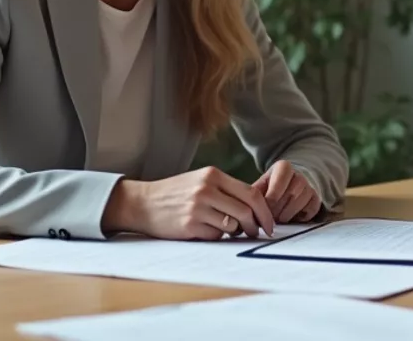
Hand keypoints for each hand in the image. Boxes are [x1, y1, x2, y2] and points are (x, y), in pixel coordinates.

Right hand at [104, 166, 275, 240]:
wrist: (143, 202)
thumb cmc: (175, 193)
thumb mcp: (200, 180)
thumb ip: (225, 189)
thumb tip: (255, 207)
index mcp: (213, 175)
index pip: (251, 193)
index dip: (265, 211)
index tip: (269, 223)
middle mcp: (206, 189)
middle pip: (246, 210)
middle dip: (256, 225)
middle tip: (257, 232)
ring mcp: (197, 208)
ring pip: (232, 225)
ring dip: (235, 232)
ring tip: (228, 231)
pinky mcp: (189, 225)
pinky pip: (215, 236)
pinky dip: (216, 237)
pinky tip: (205, 231)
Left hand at [252, 160, 322, 222]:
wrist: (290, 185)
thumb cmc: (272, 187)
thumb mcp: (261, 185)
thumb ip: (254, 193)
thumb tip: (246, 206)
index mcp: (284, 167)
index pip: (278, 185)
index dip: (270, 201)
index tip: (263, 210)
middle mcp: (299, 175)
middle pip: (290, 195)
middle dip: (277, 210)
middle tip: (269, 218)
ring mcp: (309, 187)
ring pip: (299, 204)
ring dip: (286, 215)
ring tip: (278, 219)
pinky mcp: (316, 199)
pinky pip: (309, 211)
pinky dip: (299, 218)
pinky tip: (290, 217)